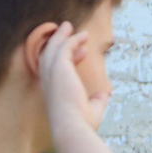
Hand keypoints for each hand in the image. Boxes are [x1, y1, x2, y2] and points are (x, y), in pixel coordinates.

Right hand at [34, 19, 105, 137]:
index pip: (57, 70)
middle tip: (68, 32)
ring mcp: (52, 73)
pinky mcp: (59, 67)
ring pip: (53, 48)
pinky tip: (83, 35)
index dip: (69, 59)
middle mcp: (48, 82)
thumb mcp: (91, 110)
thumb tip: (103, 94)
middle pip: (48, 56)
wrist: (73, 126)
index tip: (82, 54)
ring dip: (62, 36)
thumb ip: (95, 100)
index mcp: (53, 92)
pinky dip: (72, 39)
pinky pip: (64, 47)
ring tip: (69, 26)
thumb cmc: (80, 125)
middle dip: (58, 43)